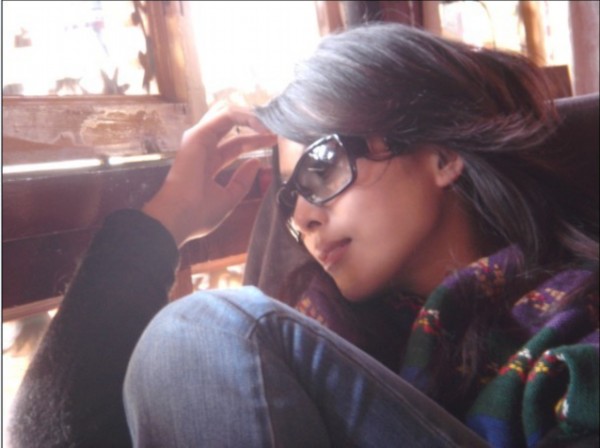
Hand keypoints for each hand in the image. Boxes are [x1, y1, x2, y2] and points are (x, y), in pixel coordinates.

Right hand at [142, 102, 276, 246]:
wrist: (179, 218)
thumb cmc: (198, 214)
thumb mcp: (228, 197)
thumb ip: (242, 180)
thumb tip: (256, 162)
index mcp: (209, 162)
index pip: (236, 144)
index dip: (256, 140)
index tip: (275, 140)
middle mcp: (203, 146)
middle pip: (231, 124)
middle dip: (253, 121)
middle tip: (275, 125)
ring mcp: (199, 138)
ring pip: (228, 113)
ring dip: (252, 115)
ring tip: (271, 122)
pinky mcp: (198, 134)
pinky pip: (226, 116)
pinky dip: (246, 117)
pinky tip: (261, 125)